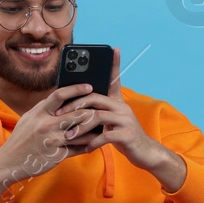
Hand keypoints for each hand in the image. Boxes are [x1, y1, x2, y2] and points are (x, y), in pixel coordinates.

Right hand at [0, 82, 100, 180]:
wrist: (9, 163)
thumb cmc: (21, 140)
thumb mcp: (29, 120)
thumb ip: (44, 109)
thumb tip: (61, 97)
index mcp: (39, 113)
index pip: (60, 95)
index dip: (76, 89)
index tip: (89, 87)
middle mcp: (46, 124)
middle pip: (76, 113)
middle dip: (92, 111)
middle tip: (103, 109)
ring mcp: (52, 140)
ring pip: (81, 132)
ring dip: (94, 130)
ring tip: (103, 127)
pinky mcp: (57, 155)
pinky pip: (78, 148)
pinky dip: (87, 145)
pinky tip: (95, 143)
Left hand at [58, 46, 160, 165]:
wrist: (144, 153)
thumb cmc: (123, 136)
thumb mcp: (111, 121)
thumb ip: (98, 112)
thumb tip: (77, 107)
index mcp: (117, 102)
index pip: (114, 79)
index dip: (115, 64)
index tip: (114, 49)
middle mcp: (122, 107)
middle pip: (94, 98)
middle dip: (74, 105)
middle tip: (59, 114)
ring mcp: (126, 120)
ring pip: (97, 117)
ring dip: (79, 127)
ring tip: (68, 137)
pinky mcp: (127, 134)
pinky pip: (105, 135)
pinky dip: (92, 143)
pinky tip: (86, 149)